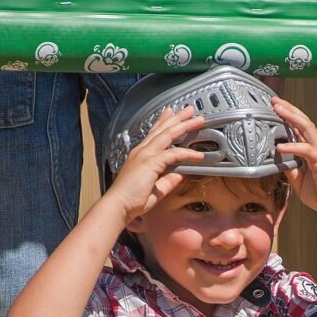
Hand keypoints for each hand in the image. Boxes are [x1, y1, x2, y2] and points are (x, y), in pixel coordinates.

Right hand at [106, 106, 204, 222]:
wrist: (118, 206)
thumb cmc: (132, 200)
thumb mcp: (156, 188)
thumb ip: (168, 179)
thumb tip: (181, 174)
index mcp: (141, 154)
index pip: (154, 133)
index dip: (164, 122)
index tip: (171, 113)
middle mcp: (142, 151)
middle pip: (163, 129)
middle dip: (177, 118)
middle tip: (189, 109)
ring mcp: (145, 155)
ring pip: (168, 135)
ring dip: (184, 125)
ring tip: (197, 119)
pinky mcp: (150, 163)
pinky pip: (173, 154)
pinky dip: (187, 153)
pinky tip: (198, 155)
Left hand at [272, 97, 316, 222]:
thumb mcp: (300, 181)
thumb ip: (290, 169)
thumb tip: (277, 161)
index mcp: (313, 150)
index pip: (300, 128)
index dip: (288, 116)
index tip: (275, 108)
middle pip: (303, 121)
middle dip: (288, 109)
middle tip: (274, 100)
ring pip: (306, 128)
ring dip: (291, 117)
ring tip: (278, 109)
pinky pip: (306, 150)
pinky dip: (293, 146)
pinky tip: (281, 146)